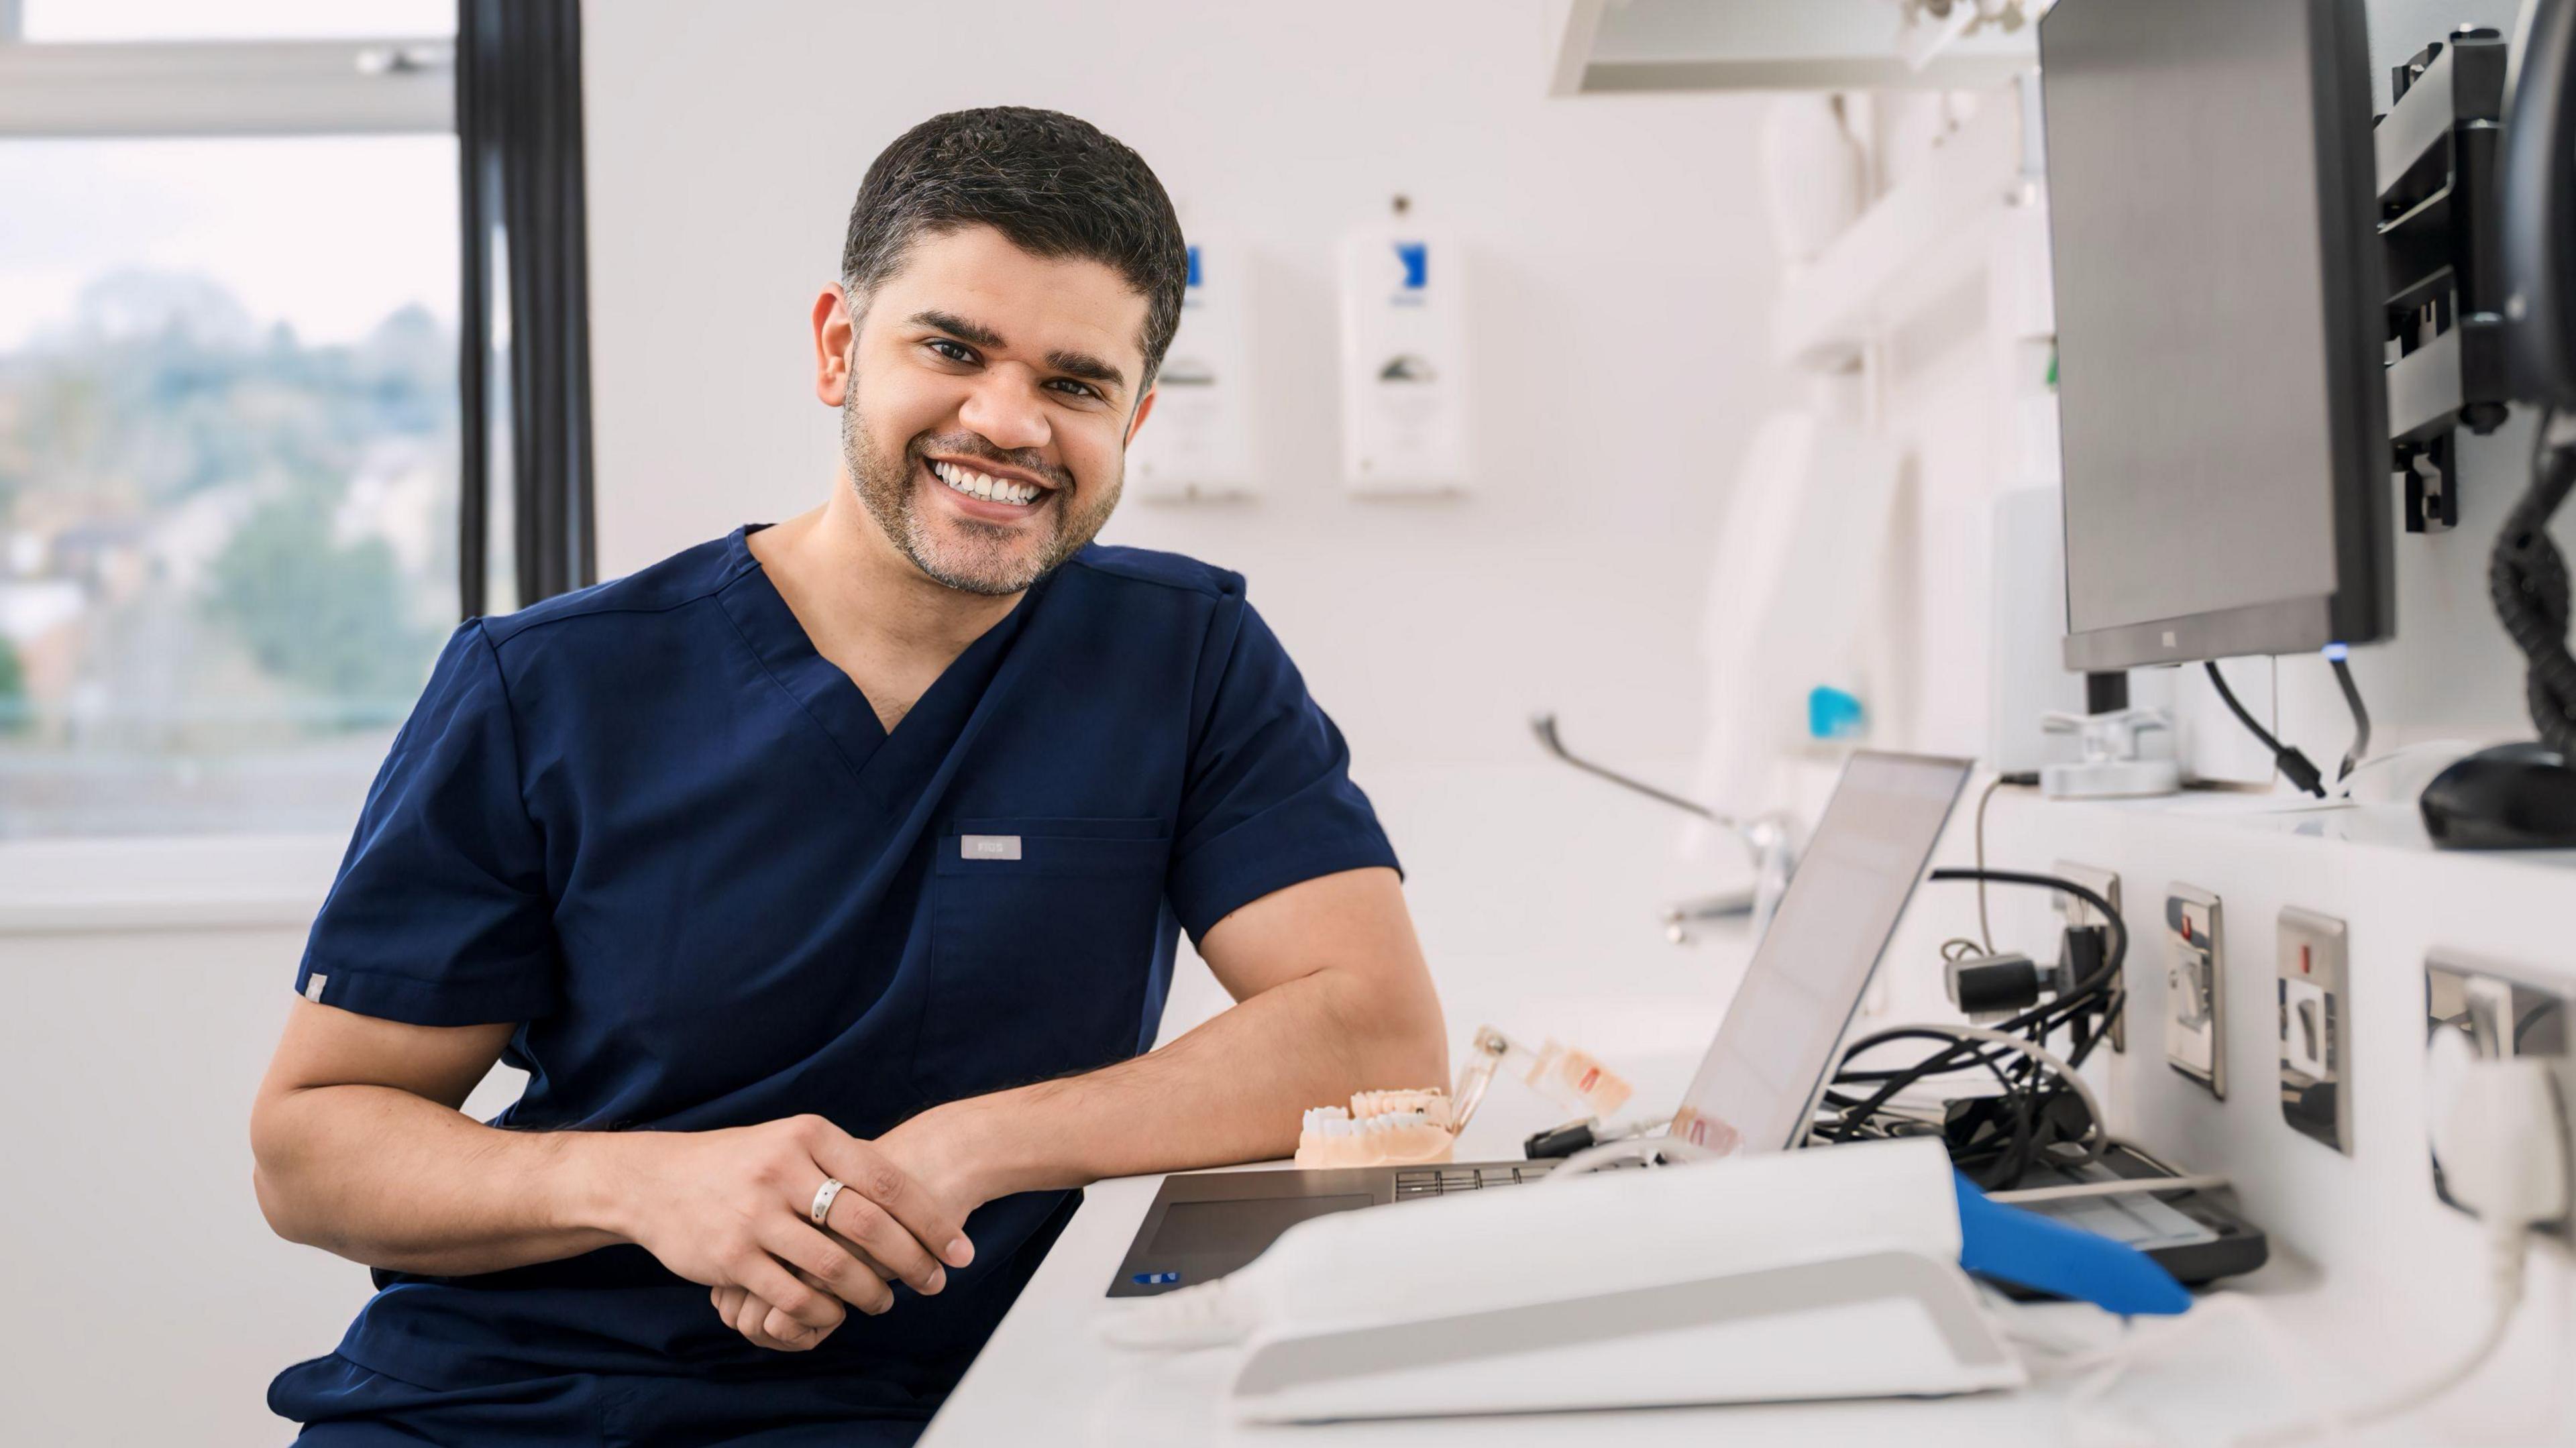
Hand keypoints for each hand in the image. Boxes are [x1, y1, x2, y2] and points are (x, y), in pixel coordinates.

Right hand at [589, 1114, 975, 1347]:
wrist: (657, 1181)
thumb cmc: (741, 1162)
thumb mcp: (791, 1141)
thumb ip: (843, 1161)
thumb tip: (912, 1193)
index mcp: (808, 1135)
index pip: (887, 1181)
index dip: (930, 1219)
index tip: (960, 1249)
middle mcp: (784, 1170)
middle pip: (869, 1223)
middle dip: (912, 1260)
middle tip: (936, 1282)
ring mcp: (755, 1215)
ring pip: (835, 1265)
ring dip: (871, 1291)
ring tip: (887, 1301)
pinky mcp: (733, 1257)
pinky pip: (794, 1294)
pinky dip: (825, 1310)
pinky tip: (839, 1313)